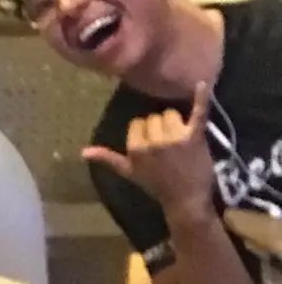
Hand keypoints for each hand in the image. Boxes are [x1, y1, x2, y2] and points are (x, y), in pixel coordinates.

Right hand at [84, 87, 218, 223]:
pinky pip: (197, 113)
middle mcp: (154, 141)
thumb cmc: (156, 186)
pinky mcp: (195, 137)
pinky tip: (201, 84)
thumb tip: (82, 151)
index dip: (145, 134)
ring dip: (176, 125)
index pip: (138, 124)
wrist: (187, 200)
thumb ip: (107, 158)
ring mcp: (175, 138)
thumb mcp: (129, 172)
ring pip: (171, 115)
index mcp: (136, 147)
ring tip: (182, 142)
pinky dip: (200, 98)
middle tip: (170, 148)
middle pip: (155, 118)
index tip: (154, 149)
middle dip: (161, 129)